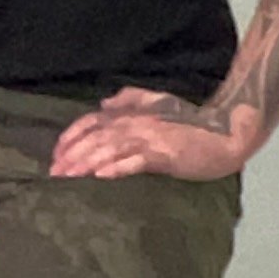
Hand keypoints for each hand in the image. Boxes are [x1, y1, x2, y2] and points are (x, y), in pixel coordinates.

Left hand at [48, 88, 254, 182]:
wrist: (225, 134)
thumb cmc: (191, 123)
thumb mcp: (159, 104)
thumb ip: (130, 100)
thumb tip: (104, 102)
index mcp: (131, 113)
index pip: (92, 121)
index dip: (71, 136)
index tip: (55, 155)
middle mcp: (135, 123)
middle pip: (95, 137)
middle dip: (71, 155)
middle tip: (53, 173)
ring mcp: (149, 138)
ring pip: (109, 149)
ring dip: (85, 163)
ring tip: (67, 177)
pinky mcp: (164, 154)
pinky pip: (135, 161)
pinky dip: (116, 167)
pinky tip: (101, 176)